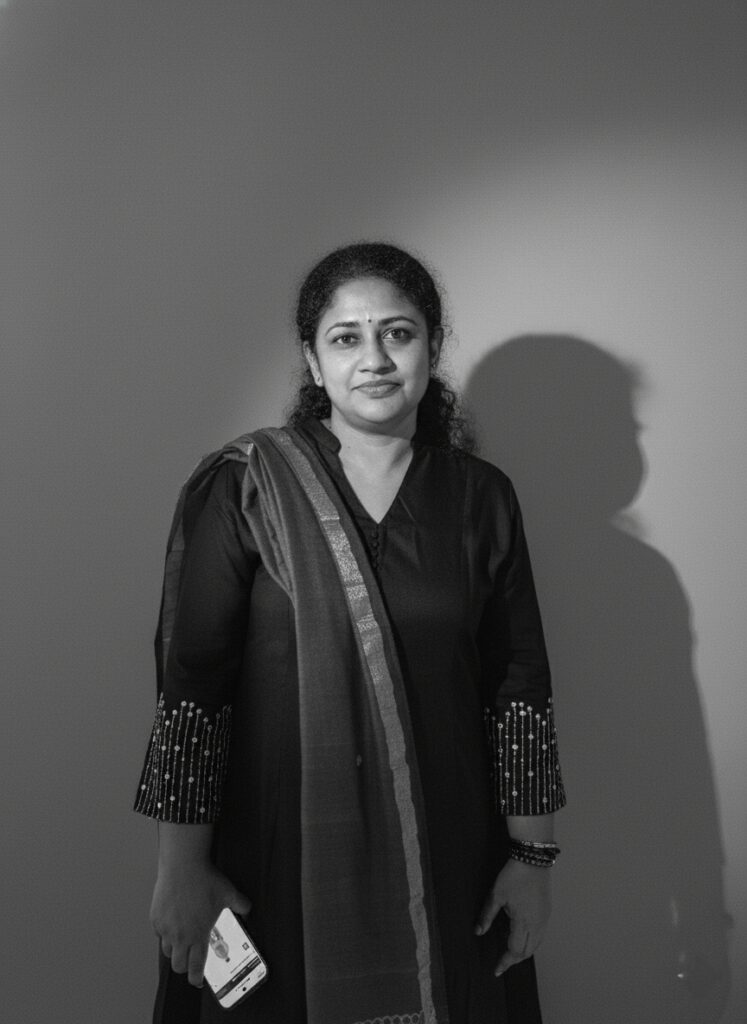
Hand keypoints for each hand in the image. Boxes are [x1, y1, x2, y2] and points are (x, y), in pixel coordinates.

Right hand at [150, 861, 251, 987]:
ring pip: (167, 949)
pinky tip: (174, 921)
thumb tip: (248, 910)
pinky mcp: (155, 917)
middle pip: (177, 965)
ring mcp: (165, 928)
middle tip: (190, 959)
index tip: (198, 980)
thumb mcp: (230, 893)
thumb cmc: (205, 880)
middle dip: (184, 966)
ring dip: (174, 949)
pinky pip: (159, 932)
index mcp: (198, 935)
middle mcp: (179, 936)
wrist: (183, 865)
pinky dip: (165, 932)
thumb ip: (242, 905)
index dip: (196, 979)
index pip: (195, 968)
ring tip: (183, 939)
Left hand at [474, 858, 551, 976]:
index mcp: (524, 922)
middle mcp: (537, 924)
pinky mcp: (547, 912)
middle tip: (502, 961)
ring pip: (536, 945)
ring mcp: (544, 919)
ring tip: (509, 950)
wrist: (533, 860)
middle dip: (514, 959)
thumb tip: (478, 932)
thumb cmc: (513, 876)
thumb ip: (487, 915)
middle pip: (528, 952)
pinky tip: (520, 935)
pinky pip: (540, 935)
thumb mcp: (496, 895)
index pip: (515, 951)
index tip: (497, 970)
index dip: (505, 961)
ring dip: (523, 951)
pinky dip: (530, 941)